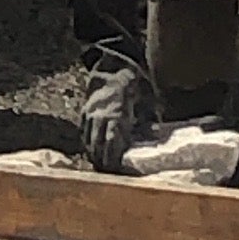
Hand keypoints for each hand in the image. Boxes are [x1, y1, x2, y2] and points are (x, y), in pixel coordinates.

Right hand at [79, 57, 158, 172]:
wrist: (114, 67)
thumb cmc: (134, 84)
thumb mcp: (147, 101)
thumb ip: (149, 119)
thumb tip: (155, 137)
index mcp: (116, 114)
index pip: (111, 142)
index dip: (112, 157)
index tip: (115, 168)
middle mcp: (100, 116)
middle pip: (97, 144)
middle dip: (101, 160)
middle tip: (107, 172)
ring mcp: (90, 113)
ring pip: (88, 139)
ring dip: (93, 153)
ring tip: (99, 165)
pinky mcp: (85, 111)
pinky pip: (83, 131)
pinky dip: (87, 141)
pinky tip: (92, 150)